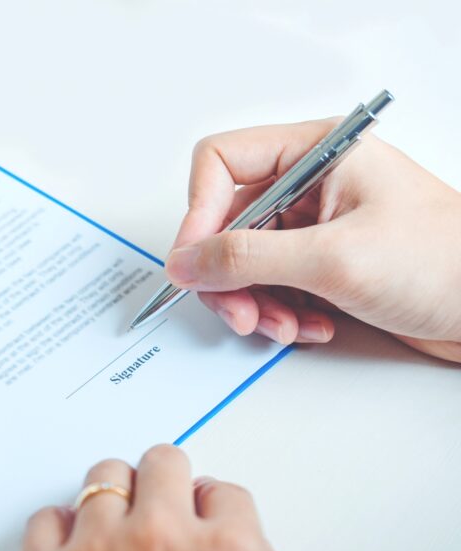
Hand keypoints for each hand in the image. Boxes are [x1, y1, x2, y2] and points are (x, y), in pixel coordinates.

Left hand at [10, 446, 323, 550]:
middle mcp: (161, 541)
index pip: (224, 492)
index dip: (214, 514)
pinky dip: (59, 530)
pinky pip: (46, 516)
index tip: (200, 524)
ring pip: (102, 477)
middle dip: (165, 488)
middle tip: (158, 516)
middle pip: (162, 462)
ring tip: (114, 535)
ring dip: (112, 500)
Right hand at [165, 119, 460, 362]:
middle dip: (229, 275)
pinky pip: (271, 287)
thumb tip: (187, 260)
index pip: (222, 163)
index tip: (195, 260)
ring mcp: (315, 227)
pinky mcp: (322, 264)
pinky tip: (312, 326)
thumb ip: (248, 258)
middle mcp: (310, 184)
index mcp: (317, 153)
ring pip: (244, 262)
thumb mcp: (334, 258)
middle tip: (240, 310)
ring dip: (254, 302)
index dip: (199, 212)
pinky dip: (280, 313)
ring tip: (284, 325)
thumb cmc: (446, 264)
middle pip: (226, 222)